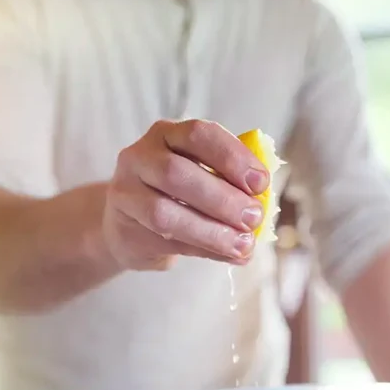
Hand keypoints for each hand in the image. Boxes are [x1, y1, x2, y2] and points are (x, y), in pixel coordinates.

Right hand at [103, 119, 268, 270]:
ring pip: (165, 213)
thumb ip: (231, 183)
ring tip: (243, 245)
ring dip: (211, 232)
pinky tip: (229, 255)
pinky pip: (165, 241)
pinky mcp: (124, 229)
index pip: (198, 134)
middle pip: (176, 173)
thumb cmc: (179, 194)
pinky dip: (204, 249)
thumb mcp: (204, 177)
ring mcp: (126, 193)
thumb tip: (265, 206)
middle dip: (223, 199)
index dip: (232, 157)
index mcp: (167, 134)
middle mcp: (139, 157)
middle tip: (254, 218)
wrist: (130, 224)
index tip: (261, 183)